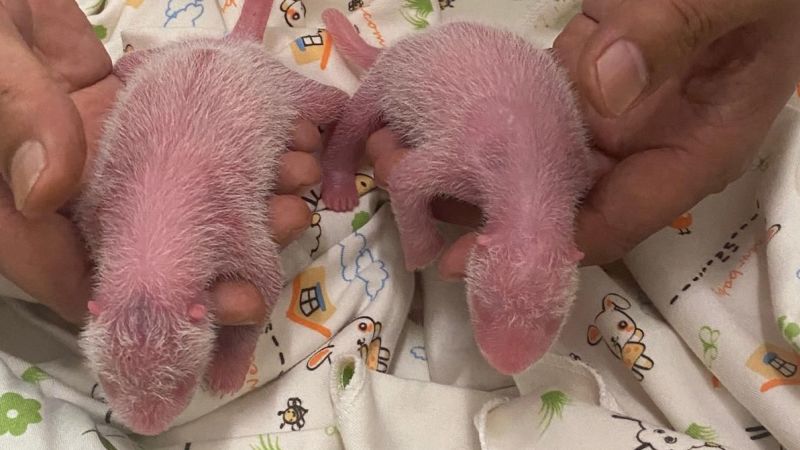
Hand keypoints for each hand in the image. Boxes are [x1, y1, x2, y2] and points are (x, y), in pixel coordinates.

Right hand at [0, 0, 318, 324]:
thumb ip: (15, 119)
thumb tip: (49, 191)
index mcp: (16, 207)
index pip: (76, 279)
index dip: (149, 304)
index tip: (216, 306)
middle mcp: (69, 195)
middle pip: (150, 248)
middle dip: (222, 256)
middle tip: (281, 234)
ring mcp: (110, 157)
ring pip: (185, 198)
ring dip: (249, 199)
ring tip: (296, 185)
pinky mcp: (139, 121)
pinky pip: (199, 146)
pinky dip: (246, 148)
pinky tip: (287, 142)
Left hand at [368, 0, 799, 276]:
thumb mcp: (731, 0)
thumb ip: (673, 33)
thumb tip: (602, 89)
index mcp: (687, 154)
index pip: (606, 226)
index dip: (536, 247)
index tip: (466, 256)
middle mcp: (638, 150)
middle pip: (552, 201)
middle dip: (479, 208)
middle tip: (403, 193)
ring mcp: (606, 115)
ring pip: (528, 158)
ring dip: (465, 163)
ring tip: (394, 156)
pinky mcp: (580, 78)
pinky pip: (524, 109)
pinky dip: (478, 117)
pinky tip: (427, 118)